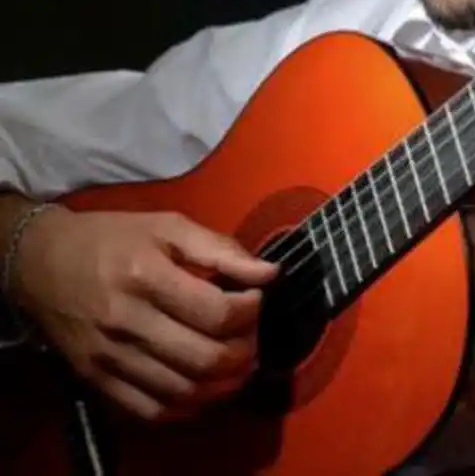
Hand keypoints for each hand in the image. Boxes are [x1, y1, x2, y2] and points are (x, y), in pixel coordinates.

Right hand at [10, 207, 278, 421]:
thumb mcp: (169, 226)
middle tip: (254, 334)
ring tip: (240, 362)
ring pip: (183, 391)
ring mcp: (110, 358)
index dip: (250, 310)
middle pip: (204, 358)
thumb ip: (221, 249)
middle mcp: (126, 322)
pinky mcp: (97, 381)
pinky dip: (188, 407)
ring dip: (224, 383)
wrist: (42, 263)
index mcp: (146, 276)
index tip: (258, 297)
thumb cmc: (114, 237)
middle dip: (245, 351)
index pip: (214, 312)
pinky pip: (151, 410)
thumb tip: (270, 272)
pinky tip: (206, 387)